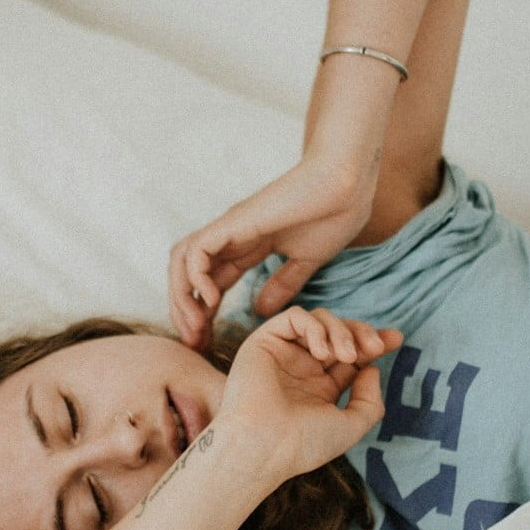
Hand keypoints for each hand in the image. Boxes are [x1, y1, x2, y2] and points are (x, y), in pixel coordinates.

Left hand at [169, 152, 376, 347]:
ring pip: (183, 261)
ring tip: (196, 327)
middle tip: (195, 343)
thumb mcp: (305, 261)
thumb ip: (283, 284)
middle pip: (188, 274)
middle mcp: (231, 237)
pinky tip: (210, 300)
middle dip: (185, 310)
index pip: (211, 283)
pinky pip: (196, 251)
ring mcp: (230, 228)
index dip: (203, 314)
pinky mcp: (234, 222)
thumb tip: (260, 309)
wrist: (348, 186)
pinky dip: (195, 276)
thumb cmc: (334, 215)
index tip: (207, 342)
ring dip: (182, 297)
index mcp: (248, 245)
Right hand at [214, 308, 401, 484]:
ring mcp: (283, 354)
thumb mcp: (350, 427)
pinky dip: (314, 327)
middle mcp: (302, 368)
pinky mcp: (265, 342)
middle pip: (339, 332)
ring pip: (319, 320)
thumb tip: (371, 368)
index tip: (395, 340)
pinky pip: (294, 317)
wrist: (263, 448)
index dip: (373, 342)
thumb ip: (369, 400)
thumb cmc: (302, 445)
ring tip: (346, 356)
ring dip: (340, 331)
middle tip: (376, 346)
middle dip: (362, 333)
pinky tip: (322, 352)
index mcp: (320, 388)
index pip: (351, 355)